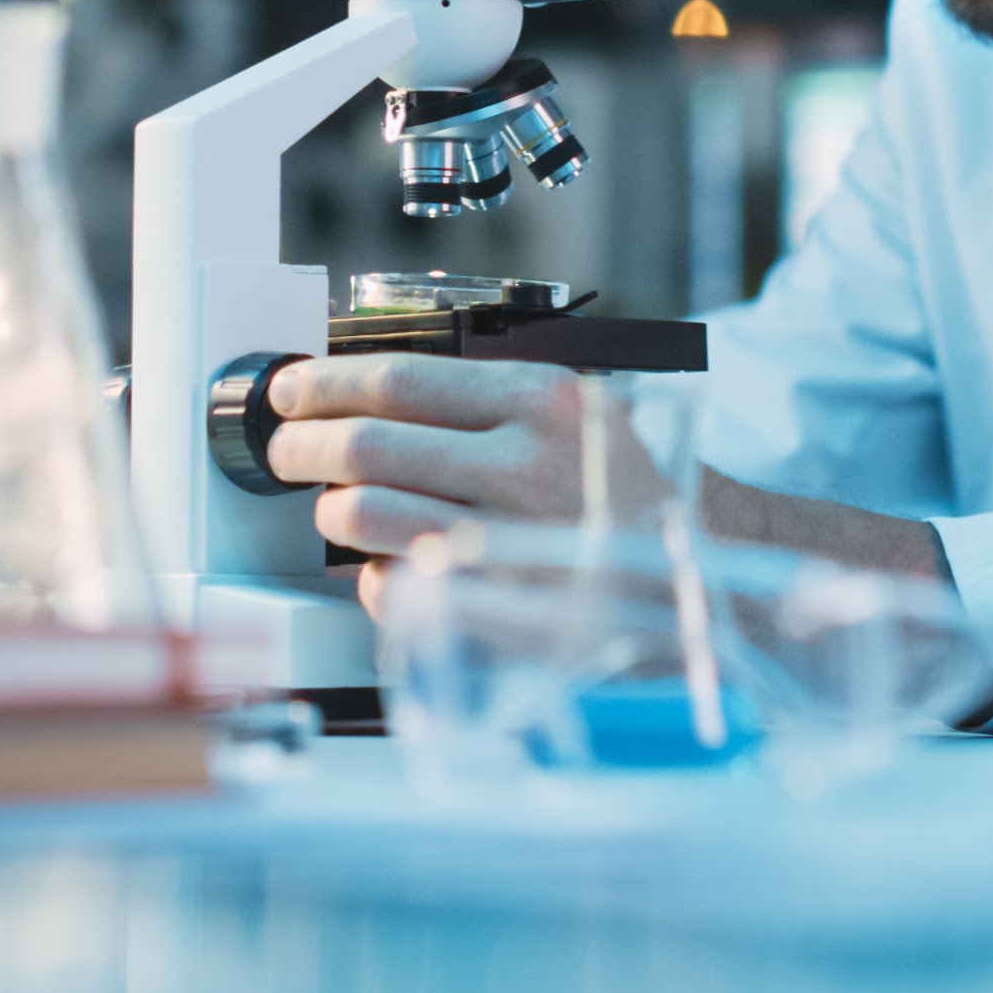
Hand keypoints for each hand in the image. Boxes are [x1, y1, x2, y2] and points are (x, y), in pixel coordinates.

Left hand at [263, 351, 955, 614]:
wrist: (707, 582)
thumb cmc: (632, 494)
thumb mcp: (581, 415)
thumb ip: (491, 401)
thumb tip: (372, 394)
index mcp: (546, 403)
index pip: (396, 379)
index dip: (322, 383)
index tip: (289, 389)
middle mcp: (527, 467)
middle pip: (365, 445)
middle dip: (302, 448)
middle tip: (285, 451)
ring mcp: (510, 545)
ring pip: (363, 518)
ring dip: (330, 513)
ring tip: (331, 510)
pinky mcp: (499, 614)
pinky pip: (392, 588)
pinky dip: (373, 577)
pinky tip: (387, 568)